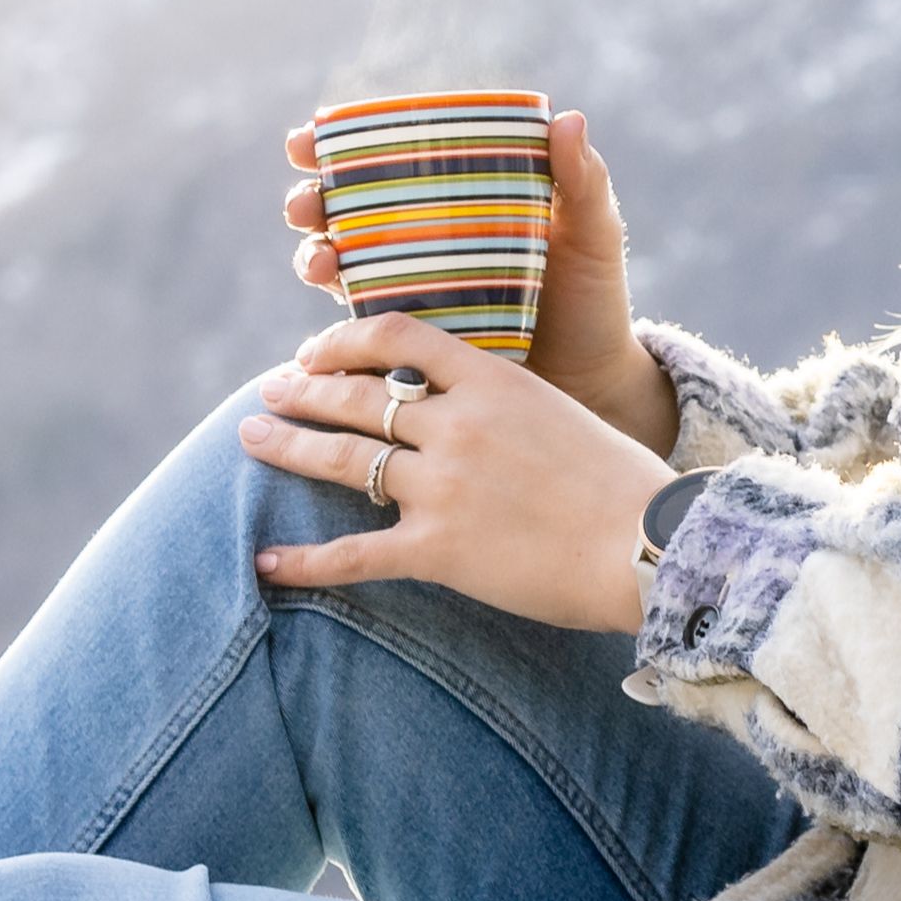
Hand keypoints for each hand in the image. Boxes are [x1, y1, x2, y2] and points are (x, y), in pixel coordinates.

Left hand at [243, 313, 668, 632]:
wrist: (651, 544)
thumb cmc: (625, 486)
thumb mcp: (563, 414)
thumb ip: (508, 407)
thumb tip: (468, 408)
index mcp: (493, 381)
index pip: (398, 337)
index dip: (344, 340)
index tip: (317, 350)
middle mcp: (457, 424)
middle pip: (357, 395)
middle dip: (302, 389)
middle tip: (267, 389)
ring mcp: (443, 486)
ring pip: (341, 459)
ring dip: (287, 446)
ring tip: (249, 437)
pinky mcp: (438, 549)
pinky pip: (352, 554)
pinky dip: (302, 561)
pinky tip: (265, 563)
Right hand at [275, 106, 677, 457]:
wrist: (595, 386)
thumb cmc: (592, 299)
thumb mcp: (591, 234)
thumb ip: (582, 182)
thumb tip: (568, 120)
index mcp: (451, 198)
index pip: (380, 160)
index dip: (333, 144)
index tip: (311, 137)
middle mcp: (416, 242)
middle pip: (340, 211)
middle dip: (308, 201)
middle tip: (307, 206)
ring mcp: (405, 293)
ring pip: (335, 266)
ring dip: (312, 257)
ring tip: (322, 262)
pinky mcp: (406, 347)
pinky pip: (356, 334)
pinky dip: (335, 329)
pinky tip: (332, 332)